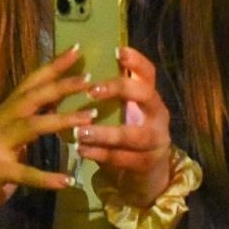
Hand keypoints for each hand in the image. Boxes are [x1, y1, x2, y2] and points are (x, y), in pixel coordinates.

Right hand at [0, 47, 90, 228]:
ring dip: (61, 120)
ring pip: (31, 127)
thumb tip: (59, 95)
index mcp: (3, 114)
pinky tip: (67, 181)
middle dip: (60, 86)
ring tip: (89, 118)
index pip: (29, 84)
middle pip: (30, 98)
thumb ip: (32, 117)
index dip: (52, 66)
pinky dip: (46, 177)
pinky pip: (25, 173)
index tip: (76, 50)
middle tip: (88, 79)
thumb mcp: (12, 137)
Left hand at [76, 46, 172, 208]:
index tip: (117, 51)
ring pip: (134, 134)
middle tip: (91, 91)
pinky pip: (124, 159)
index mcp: (150, 98)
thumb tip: (70, 75)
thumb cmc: (128, 137)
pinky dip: (101, 154)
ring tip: (80, 131)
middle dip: (120, 90)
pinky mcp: (147, 164)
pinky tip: (82, 150)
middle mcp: (158, 115)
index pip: (149, 74)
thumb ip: (107, 97)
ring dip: (105, 133)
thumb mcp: (122, 114)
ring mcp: (156, 141)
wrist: (148, 177)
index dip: (136, 61)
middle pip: (146, 95)